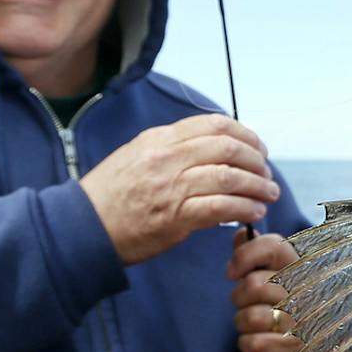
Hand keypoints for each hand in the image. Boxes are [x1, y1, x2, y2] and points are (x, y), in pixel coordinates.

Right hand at [80, 114, 279, 264]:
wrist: (83, 226)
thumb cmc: (110, 195)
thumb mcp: (136, 155)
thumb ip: (171, 149)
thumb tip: (209, 148)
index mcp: (160, 139)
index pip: (214, 125)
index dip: (245, 135)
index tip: (258, 148)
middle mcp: (167, 158)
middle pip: (228, 148)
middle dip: (256, 160)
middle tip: (266, 173)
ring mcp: (172, 187)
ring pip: (229, 177)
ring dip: (257, 186)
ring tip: (268, 194)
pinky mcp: (176, 217)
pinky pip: (221, 208)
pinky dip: (244, 208)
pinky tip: (253, 212)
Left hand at [228, 230, 307, 351]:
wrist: (303, 345)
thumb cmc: (281, 302)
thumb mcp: (270, 273)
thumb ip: (254, 252)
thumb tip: (239, 233)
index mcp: (300, 265)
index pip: (273, 245)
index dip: (244, 256)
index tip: (231, 272)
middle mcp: (306, 290)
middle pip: (253, 284)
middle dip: (238, 297)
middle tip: (246, 303)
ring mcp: (302, 321)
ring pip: (250, 317)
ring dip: (241, 322)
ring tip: (252, 323)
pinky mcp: (295, 348)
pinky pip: (253, 343)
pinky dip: (247, 343)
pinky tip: (256, 341)